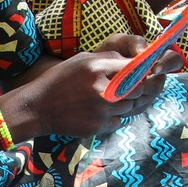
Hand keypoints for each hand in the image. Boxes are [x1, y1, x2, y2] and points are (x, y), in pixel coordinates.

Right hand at [7, 35, 177, 136]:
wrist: (38, 108)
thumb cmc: (62, 79)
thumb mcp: (85, 60)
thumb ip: (112, 59)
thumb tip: (140, 60)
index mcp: (99, 68)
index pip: (137, 70)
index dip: (146, 72)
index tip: (149, 72)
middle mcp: (102, 90)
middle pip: (139, 90)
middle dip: (138, 88)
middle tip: (126, 87)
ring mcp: (101, 110)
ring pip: (131, 106)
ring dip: (125, 103)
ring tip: (105, 98)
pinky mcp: (99, 127)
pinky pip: (119, 121)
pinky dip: (114, 117)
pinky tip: (96, 111)